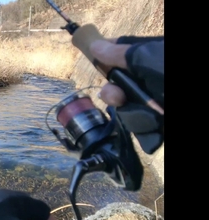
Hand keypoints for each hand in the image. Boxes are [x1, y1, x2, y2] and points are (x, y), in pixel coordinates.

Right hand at [89, 37, 163, 153]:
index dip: (107, 55)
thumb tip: (96, 45)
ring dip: (129, 110)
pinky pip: (138, 121)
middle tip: (118, 97)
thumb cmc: (175, 78)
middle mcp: (152, 76)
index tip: (95, 63)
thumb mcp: (150, 60)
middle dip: (114, 90)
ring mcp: (156, 100)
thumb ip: (122, 54)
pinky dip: (141, 123)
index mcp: (153, 57)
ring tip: (144, 114)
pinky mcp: (159, 120)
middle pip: (120, 80)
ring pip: (126, 103)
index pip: (123, 50)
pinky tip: (150, 123)